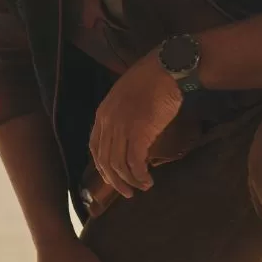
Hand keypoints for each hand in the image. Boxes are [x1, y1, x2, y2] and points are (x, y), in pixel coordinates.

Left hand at [89, 53, 182, 197]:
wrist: (166, 69)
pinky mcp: (138, 133)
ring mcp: (121, 128)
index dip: (102, 166)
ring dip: (130, 181)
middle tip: (126, 193)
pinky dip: (140, 175)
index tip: (112, 177)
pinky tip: (147, 179)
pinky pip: (134, 162)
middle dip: (114, 180)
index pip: (94, 147)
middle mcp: (107, 123)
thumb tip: (129, 136)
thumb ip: (122, 116)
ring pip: (119, 165)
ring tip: (142, 187)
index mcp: (102, 114)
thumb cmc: (152, 80)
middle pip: (104, 160)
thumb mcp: (127, 98)